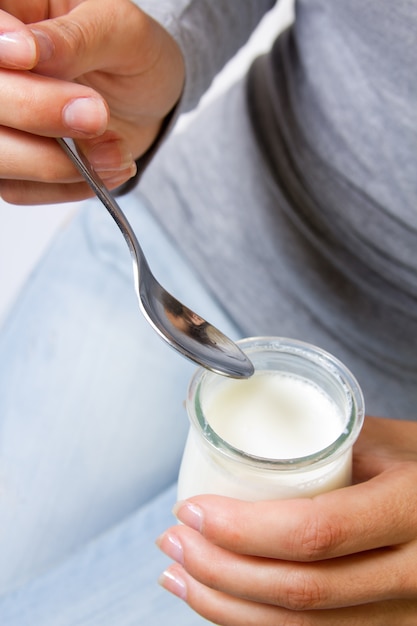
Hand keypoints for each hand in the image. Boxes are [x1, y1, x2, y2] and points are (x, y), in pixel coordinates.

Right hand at [0, 1, 183, 203]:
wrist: (151, 102)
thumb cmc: (133, 54)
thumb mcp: (119, 29)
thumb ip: (74, 39)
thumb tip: (30, 49)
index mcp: (12, 18)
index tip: (29, 55)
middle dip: (34, 110)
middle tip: (95, 113)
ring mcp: (2, 125)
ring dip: (55, 162)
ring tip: (114, 149)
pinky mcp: (15, 167)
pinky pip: (20, 189)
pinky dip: (69, 185)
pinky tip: (106, 166)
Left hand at [157, 416, 416, 623]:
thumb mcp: (382, 439)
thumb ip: (310, 438)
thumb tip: (215, 426)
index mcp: (411, 507)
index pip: (316, 532)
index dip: (242, 529)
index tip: (191, 511)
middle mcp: (414, 573)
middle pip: (301, 590)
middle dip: (219, 570)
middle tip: (173, 542)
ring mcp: (405, 613)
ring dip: (225, 607)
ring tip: (179, 574)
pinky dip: (256, 623)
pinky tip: (221, 602)